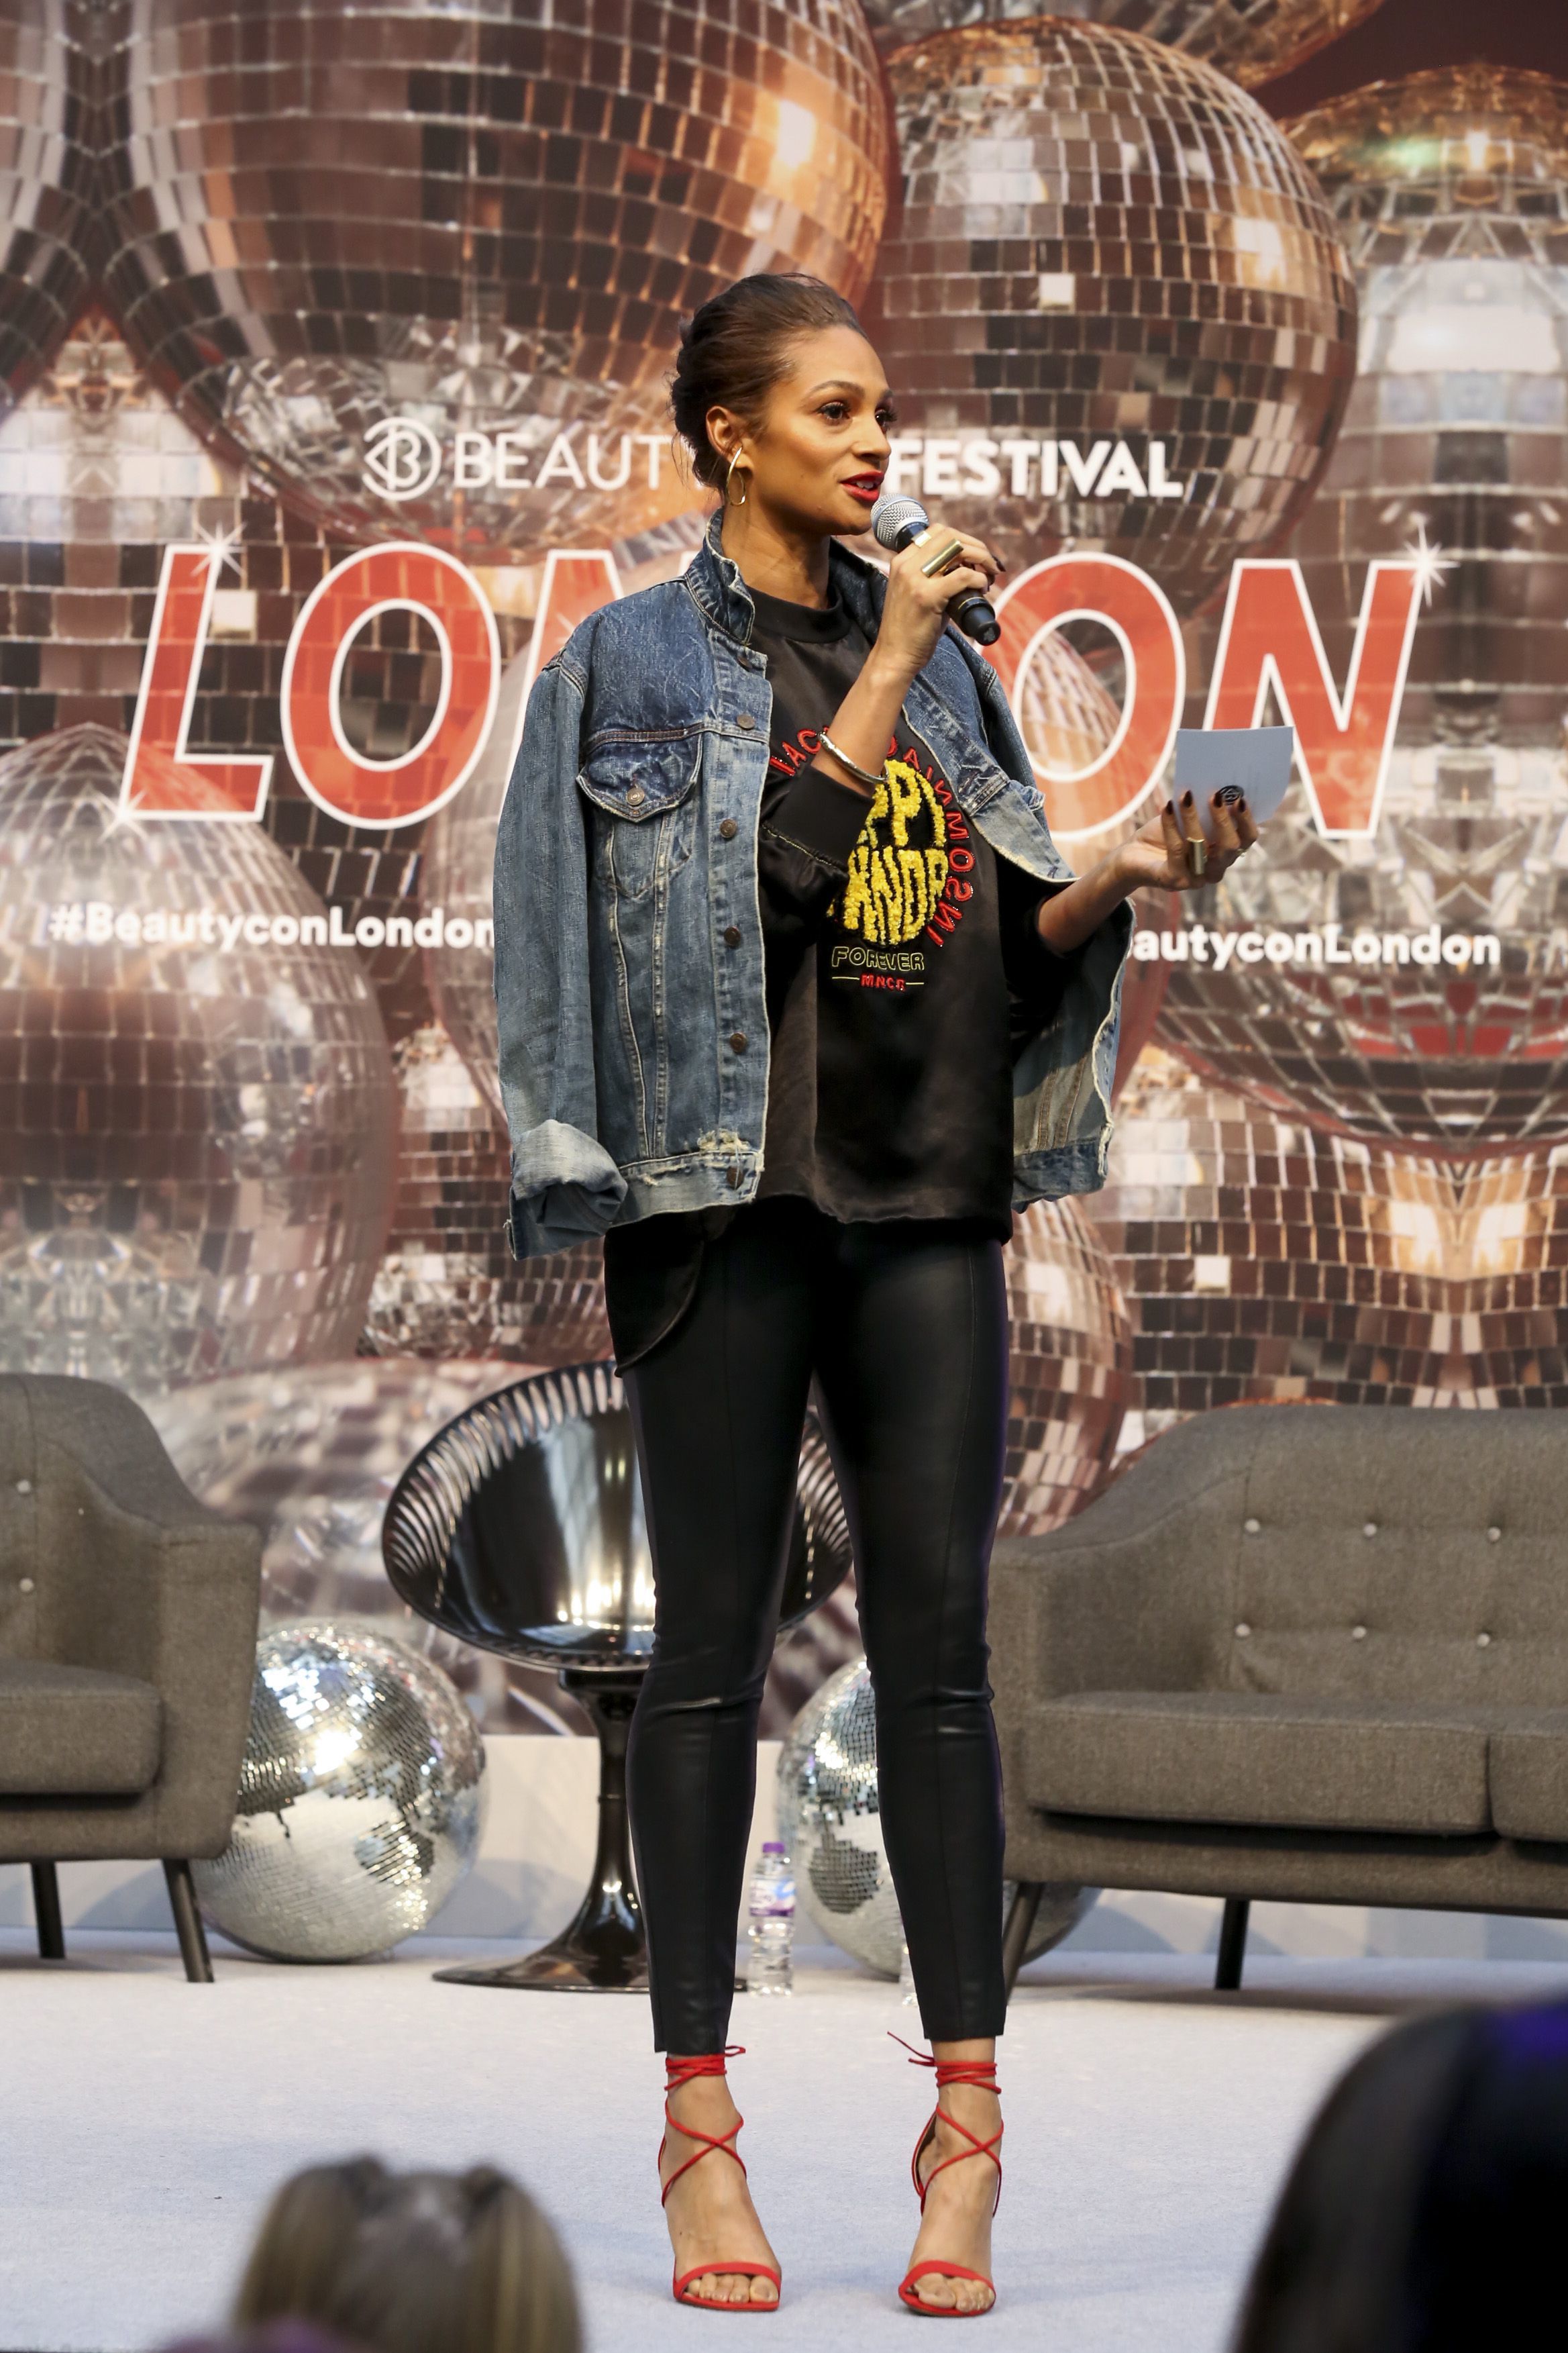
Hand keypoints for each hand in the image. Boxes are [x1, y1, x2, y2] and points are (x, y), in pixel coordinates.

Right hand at [871, 526, 1001, 687]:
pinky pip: (962, 576)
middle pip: (949, 536)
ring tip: (990, 575)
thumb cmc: (910, 629)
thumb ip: (934, 576)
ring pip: (957, 550)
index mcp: (902, 560)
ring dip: (982, 558)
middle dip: (976, 546)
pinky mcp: (927, 597)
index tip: (976, 555)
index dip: (963, 538)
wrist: (894, 656)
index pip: (937, 531)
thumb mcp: (917, 593)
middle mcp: (906, 565)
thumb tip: (967, 568)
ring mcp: (915, 580)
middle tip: (990, 564)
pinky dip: (978, 579)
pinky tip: (981, 588)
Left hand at [1119, 788, 1258, 893]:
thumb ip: (1203, 808)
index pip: (1246, 840)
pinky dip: (1171, 825)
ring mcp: (1195, 879)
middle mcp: (1214, 870)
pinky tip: (1166, 807)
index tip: (1240, 798)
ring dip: (1193, 818)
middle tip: (1215, 795)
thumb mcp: (1188, 818)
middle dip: (1224, 819)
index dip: (1247, 820)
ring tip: (1185, 796)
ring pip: (1202, 847)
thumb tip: (1215, 785)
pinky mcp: (1173, 881)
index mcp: (1224, 854)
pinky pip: (1176, 850)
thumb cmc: (1165, 833)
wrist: (1132, 856)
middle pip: (1230, 846)